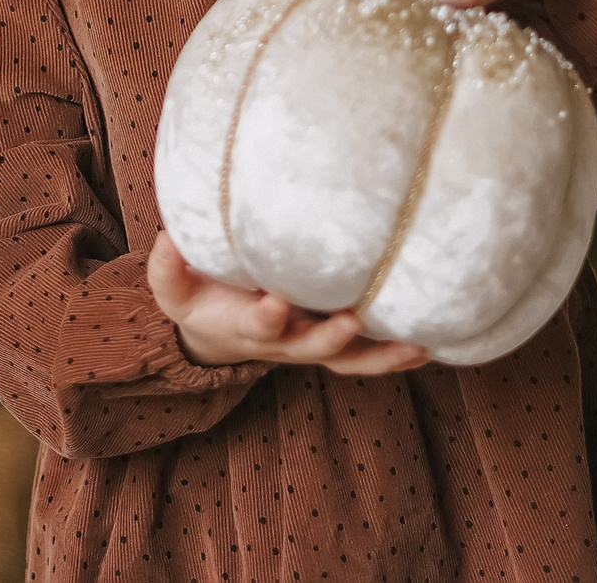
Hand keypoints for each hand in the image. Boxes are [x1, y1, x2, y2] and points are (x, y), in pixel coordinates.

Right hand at [146, 234, 430, 374]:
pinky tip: (428, 346)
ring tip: (415, 346)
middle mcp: (284, 342)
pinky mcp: (332, 342)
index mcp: (246, 326)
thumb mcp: (174, 288)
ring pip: (348, 359)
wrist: (217, 329)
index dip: (266, 318)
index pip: (258, 326)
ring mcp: (310, 345)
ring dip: (380, 356)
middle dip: (329, 337)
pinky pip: (366, 355)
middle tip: (350, 321)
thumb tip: (168, 237)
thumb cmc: (199, 298)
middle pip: (311, 348)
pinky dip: (395, 356)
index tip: (275, 304)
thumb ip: (169, 268)